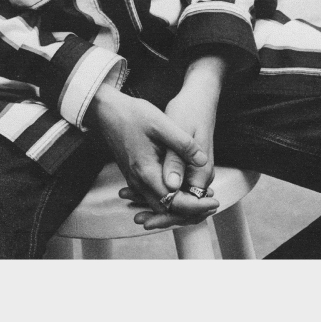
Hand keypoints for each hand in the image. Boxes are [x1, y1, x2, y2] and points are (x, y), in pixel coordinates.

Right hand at [86, 84, 218, 223]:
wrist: (106, 111)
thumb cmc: (133, 114)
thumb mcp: (161, 123)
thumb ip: (182, 144)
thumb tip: (202, 161)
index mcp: (146, 172)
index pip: (174, 202)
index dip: (195, 205)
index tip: (214, 201)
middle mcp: (139, 182)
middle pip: (167, 210)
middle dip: (190, 210)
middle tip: (212, 202)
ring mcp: (135, 180)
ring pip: (160, 205)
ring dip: (181, 205)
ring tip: (203, 198)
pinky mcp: (135, 176)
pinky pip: (153, 196)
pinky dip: (170, 198)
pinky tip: (185, 189)